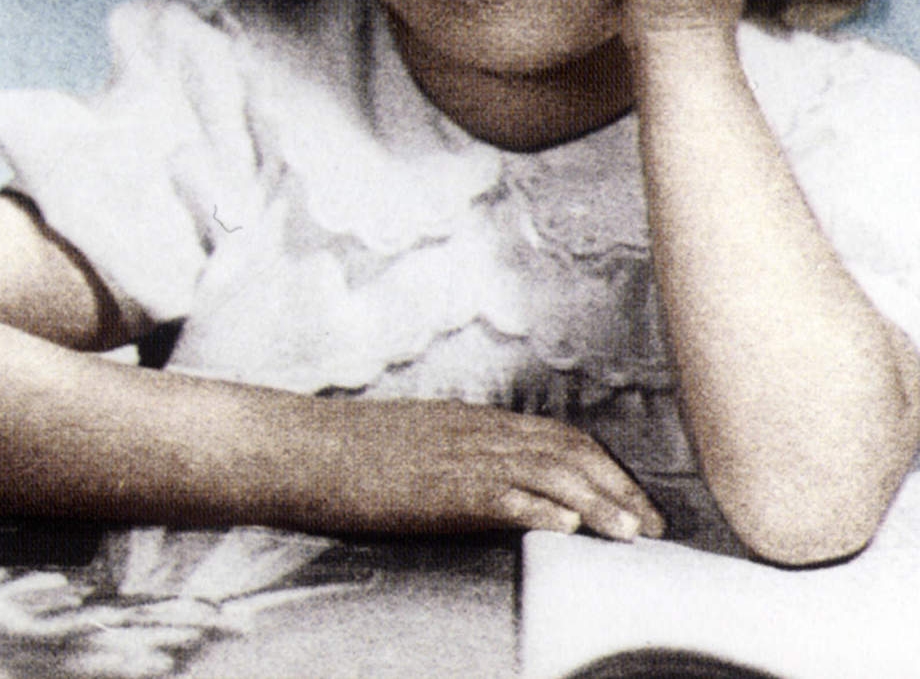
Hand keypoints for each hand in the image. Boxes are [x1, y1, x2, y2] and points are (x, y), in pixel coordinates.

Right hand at [282, 396, 663, 539]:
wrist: (302, 448)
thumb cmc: (350, 453)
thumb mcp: (419, 443)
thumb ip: (462, 455)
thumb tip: (501, 488)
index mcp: (474, 420)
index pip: (558, 433)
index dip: (604, 465)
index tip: (634, 498)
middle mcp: (477, 431)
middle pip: (567, 449)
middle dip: (617, 485)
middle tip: (652, 525)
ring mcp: (460, 455)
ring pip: (548, 470)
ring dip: (597, 501)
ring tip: (632, 534)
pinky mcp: (440, 487)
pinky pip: (503, 494)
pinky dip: (543, 508)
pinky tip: (570, 528)